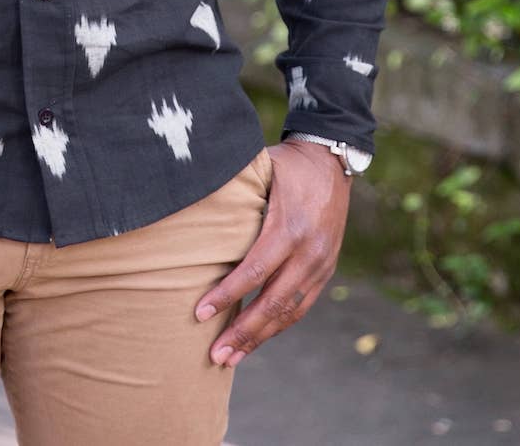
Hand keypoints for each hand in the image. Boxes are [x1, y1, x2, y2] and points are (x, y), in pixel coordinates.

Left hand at [193, 140, 351, 369]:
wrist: (331, 161)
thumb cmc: (285, 164)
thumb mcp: (260, 171)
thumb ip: (233, 194)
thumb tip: (188, 201)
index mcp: (290, 227)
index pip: (255, 270)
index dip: (227, 295)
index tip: (200, 313)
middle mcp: (309, 252)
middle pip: (273, 302)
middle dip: (243, 332)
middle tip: (215, 356)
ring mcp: (321, 265)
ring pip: (289, 312)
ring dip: (259, 338)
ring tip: (232, 358)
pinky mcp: (326, 270)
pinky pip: (301, 305)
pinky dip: (278, 325)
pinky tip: (257, 338)